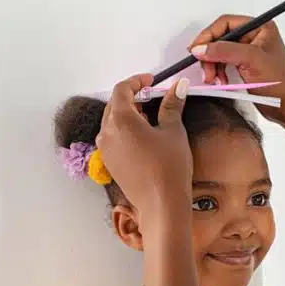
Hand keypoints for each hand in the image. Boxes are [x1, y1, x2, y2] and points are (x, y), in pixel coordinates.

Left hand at [97, 74, 193, 219]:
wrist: (161, 204)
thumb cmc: (169, 166)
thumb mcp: (173, 131)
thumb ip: (172, 105)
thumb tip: (179, 86)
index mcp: (120, 119)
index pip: (122, 90)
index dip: (137, 81)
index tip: (152, 82)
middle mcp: (107, 133)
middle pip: (114, 105)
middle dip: (132, 98)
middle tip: (153, 98)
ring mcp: (105, 150)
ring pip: (112, 122)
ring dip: (128, 114)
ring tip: (150, 118)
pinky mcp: (109, 163)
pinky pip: (113, 139)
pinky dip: (125, 131)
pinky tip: (143, 137)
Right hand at [189, 15, 284, 125]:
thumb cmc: (279, 83)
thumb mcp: (251, 61)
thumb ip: (224, 51)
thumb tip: (199, 48)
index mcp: (260, 27)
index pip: (226, 23)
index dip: (209, 35)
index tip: (196, 50)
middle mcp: (254, 36)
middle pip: (220, 38)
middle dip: (210, 54)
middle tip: (206, 71)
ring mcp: (249, 51)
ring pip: (220, 51)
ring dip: (212, 65)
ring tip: (212, 79)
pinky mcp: (245, 65)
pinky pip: (224, 63)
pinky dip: (218, 72)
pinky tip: (219, 82)